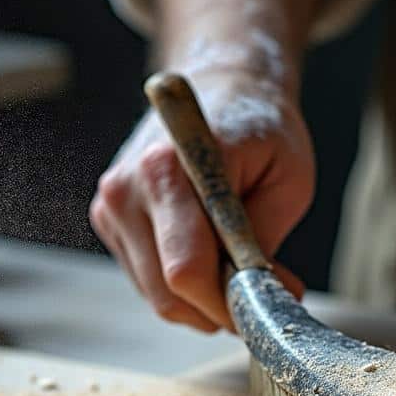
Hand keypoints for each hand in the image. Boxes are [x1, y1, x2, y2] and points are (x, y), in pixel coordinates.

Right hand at [90, 68, 313, 330]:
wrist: (221, 86)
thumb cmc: (261, 130)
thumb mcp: (288, 180)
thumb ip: (265, 242)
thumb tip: (262, 298)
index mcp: (168, 167)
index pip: (187, 269)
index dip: (229, 303)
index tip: (267, 303)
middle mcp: (127, 187)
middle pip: (167, 293)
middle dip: (218, 309)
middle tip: (259, 295)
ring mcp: (111, 204)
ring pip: (156, 295)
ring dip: (201, 300)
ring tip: (237, 267)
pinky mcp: (107, 219)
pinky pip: (147, 280)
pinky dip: (181, 284)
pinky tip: (208, 251)